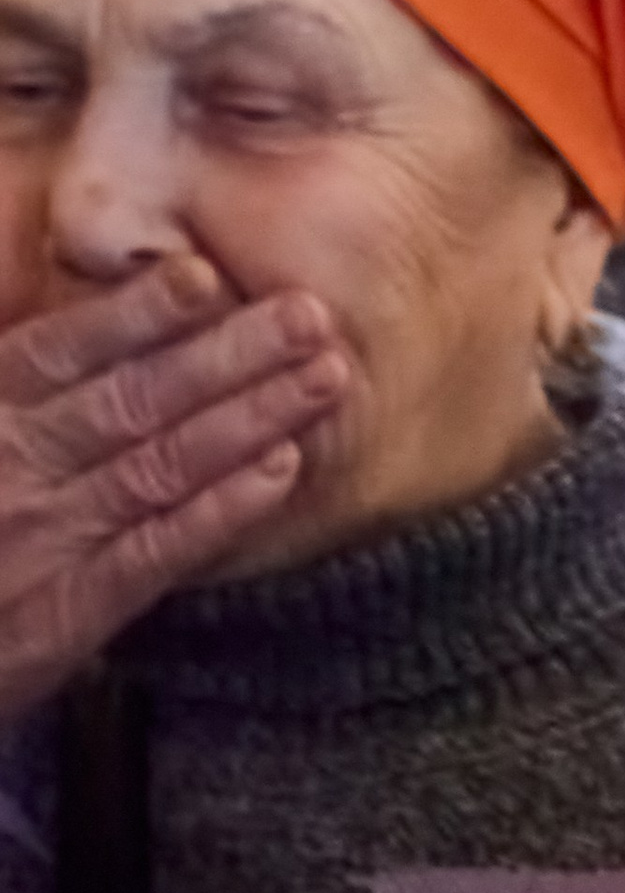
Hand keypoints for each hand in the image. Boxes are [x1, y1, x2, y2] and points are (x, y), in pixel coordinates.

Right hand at [0, 263, 347, 715]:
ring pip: (160, 467)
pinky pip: (154, 554)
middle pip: (133, 400)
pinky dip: (219, 512)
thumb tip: (50, 288)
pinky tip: (281, 471)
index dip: (136, 314)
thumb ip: (12, 364)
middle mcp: (13, 467)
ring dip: (250, 418)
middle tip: (311, 316)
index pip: (61, 350)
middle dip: (230, 355)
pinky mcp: (66, 615)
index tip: (206, 277)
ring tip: (325, 378)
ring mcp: (43, 541)